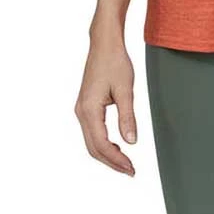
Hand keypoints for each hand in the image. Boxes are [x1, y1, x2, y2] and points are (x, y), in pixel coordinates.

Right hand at [74, 35, 137, 176]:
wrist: (104, 43)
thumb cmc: (115, 61)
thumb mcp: (125, 89)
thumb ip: (127, 117)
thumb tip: (132, 142)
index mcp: (89, 110)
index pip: (101, 145)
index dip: (116, 160)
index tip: (131, 168)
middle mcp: (81, 112)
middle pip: (93, 148)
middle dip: (111, 162)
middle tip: (130, 170)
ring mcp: (81, 109)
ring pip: (91, 141)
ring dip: (107, 154)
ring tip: (125, 162)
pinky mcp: (85, 105)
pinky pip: (92, 132)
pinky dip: (103, 143)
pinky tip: (116, 145)